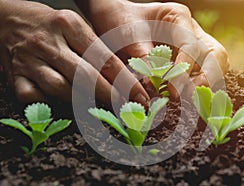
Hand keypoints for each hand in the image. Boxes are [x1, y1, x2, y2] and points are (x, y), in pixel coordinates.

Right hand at [0, 0, 148, 106]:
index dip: (124, 81)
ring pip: (61, 88)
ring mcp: (30, 60)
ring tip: (102, 109)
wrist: (8, 19)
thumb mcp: (76, 25)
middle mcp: (50, 42)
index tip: (139, 95)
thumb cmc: (51, 24)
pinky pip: (33, 97)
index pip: (104, 58)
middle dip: (111, 96)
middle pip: (86, 76)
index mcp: (69, 25)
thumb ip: (96, 48)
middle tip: (127, 108)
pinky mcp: (16, 75)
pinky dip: (49, 104)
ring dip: (84, 102)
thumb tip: (123, 77)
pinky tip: (62, 106)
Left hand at [76, 0, 228, 97]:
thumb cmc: (120, 21)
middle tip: (190, 99)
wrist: (115, 19)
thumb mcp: (128, 35)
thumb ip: (143, 57)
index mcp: (178, 16)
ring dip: (205, 88)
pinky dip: (197, 90)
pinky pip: (201, 76)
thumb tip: (153, 87)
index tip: (172, 90)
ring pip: (214, 67)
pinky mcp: (189, 61)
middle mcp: (191, 31)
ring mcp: (193, 46)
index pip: (191, 45)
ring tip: (190, 106)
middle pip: (216, 55)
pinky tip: (187, 104)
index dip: (185, 69)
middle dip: (208, 79)